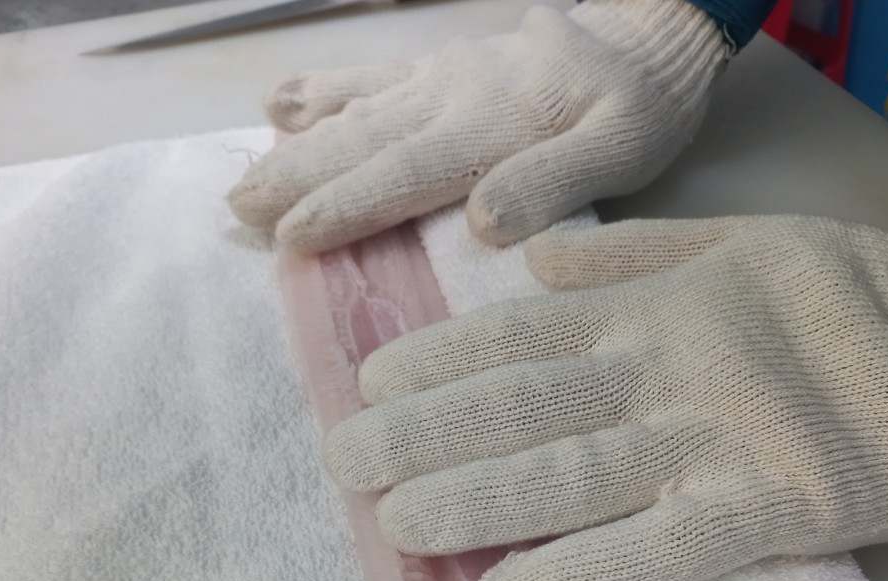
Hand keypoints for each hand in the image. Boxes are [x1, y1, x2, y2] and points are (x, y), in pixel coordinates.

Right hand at [228, 0, 725, 250]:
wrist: (650, 40)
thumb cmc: (640, 109)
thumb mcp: (622, 150)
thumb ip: (553, 182)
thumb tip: (482, 221)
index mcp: (489, 124)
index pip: (402, 172)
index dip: (344, 206)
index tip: (289, 235)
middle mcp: (449, 96)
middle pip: (359, 141)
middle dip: (296, 178)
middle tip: (238, 211)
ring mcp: (439, 77)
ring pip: (354, 111)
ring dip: (296, 146)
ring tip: (245, 177)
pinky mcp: (440, 68)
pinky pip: (370, 78)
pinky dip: (321, 90)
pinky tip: (280, 101)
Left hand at [325, 217, 887, 580]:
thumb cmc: (840, 300)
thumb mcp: (731, 242)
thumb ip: (625, 254)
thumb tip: (527, 261)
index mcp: (648, 307)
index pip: (515, 335)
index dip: (435, 362)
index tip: (366, 389)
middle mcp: (660, 371)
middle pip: (519, 405)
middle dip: (422, 436)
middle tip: (341, 465)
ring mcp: (707, 444)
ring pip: (568, 474)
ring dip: (472, 501)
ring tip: (394, 528)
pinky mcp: (762, 513)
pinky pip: (656, 552)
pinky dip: (580, 574)